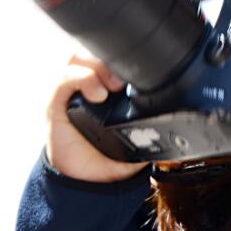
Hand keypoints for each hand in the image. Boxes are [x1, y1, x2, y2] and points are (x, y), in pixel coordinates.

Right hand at [45, 53, 147, 182]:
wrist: (84, 180)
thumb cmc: (107, 156)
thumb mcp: (136, 143)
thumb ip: (151, 134)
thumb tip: (173, 132)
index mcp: (107, 86)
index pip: (111, 55)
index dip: (124, 55)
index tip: (142, 70)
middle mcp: (87, 83)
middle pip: (94, 50)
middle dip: (110, 58)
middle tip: (124, 82)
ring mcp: (71, 91)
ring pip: (79, 58)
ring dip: (98, 67)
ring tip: (112, 88)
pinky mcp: (56, 103)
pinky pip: (65, 80)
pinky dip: (83, 81)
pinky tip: (97, 96)